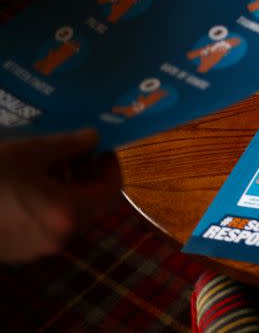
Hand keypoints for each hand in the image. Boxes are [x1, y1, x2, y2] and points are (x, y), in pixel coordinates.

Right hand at [0, 129, 121, 262]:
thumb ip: (69, 144)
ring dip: (67, 188)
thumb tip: (94, 137)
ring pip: (67, 215)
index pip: (111, 191)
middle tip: (76, 151)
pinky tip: (26, 184)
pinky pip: (44, 225)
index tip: (101, 148)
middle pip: (91, 204)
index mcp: (69, 212)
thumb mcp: (29, 152)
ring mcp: (36, 249)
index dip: (111, 167)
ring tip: (48, 162)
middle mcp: (59, 236)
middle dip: (87, 175)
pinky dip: (47, 204)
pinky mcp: (15, 253)